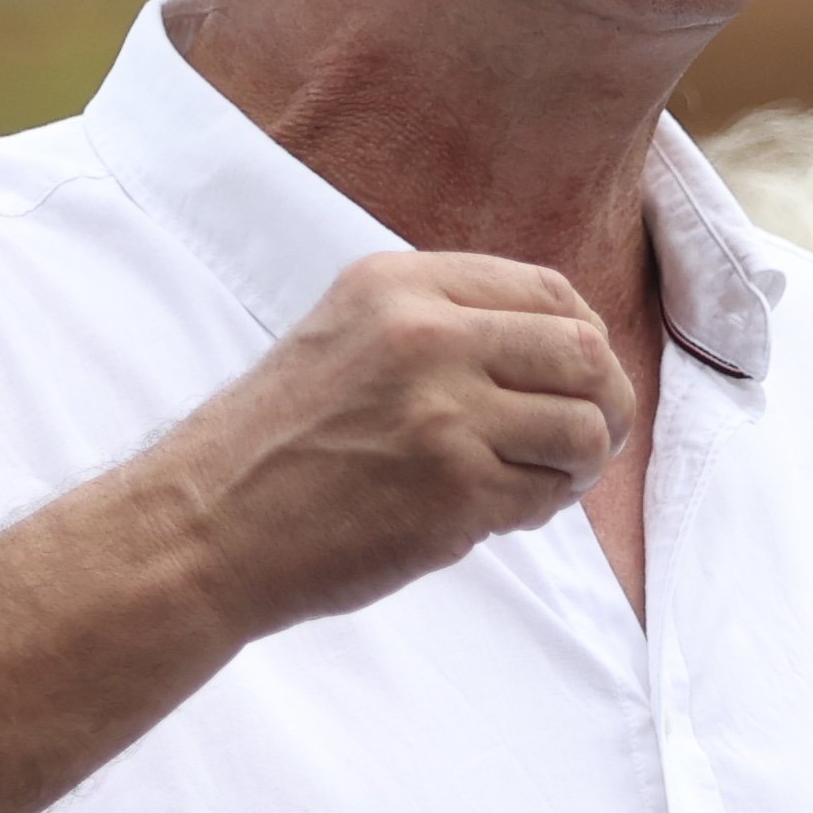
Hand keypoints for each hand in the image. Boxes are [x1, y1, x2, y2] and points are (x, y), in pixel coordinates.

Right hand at [145, 253, 638, 638]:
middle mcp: (426, 336)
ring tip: (544, 480)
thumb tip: (571, 340)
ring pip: (584, 428)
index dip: (583, 337)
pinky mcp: (453, 492)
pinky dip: (537, 510)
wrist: (204, 527)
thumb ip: (444, 321)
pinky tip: (498, 514)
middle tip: (593, 437)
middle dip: (607, 401)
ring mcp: (443, 415)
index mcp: (399, 285)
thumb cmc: (278, 442)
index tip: (577, 376)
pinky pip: (546, 496)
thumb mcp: (348, 334)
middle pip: (585, 353)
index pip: (549, 290)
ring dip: (580, 463)